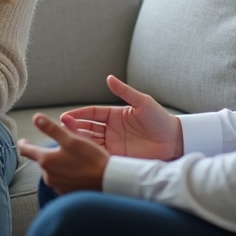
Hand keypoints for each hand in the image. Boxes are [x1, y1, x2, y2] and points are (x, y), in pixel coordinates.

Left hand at [17, 113, 109, 193]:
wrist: (108, 182)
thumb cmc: (91, 159)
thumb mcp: (72, 139)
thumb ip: (51, 129)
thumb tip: (36, 118)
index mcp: (46, 160)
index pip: (26, 151)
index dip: (23, 144)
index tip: (23, 141)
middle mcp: (48, 176)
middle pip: (42, 161)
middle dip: (48, 154)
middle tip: (62, 147)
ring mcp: (56, 186)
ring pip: (52, 171)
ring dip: (58, 165)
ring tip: (73, 160)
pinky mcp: (66, 194)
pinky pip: (61, 181)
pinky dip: (66, 175)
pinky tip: (78, 172)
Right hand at [59, 75, 182, 160]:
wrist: (175, 141)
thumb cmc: (160, 120)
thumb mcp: (142, 102)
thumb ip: (125, 91)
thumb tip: (109, 78)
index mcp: (114, 115)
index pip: (91, 114)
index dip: (78, 115)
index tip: (65, 116)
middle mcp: (111, 129)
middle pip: (87, 128)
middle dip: (73, 127)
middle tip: (61, 127)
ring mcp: (113, 144)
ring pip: (90, 142)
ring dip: (78, 140)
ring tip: (66, 139)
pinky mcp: (118, 157)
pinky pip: (100, 155)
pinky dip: (89, 154)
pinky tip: (80, 154)